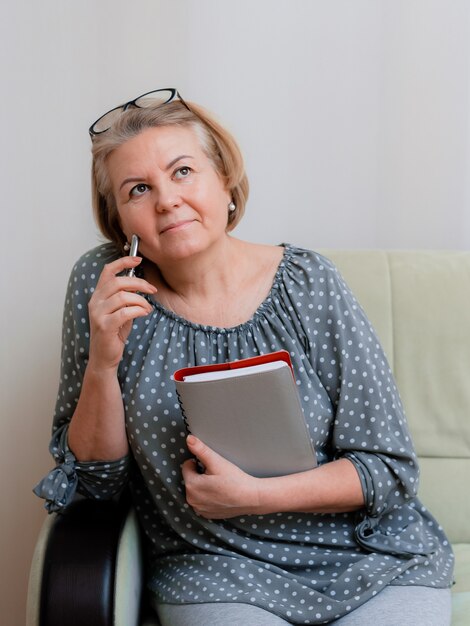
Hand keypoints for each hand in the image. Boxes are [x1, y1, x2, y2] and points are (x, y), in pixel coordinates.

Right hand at [87, 256, 156, 370]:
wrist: (104, 357)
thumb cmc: (114, 333)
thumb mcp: (121, 311)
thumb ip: (126, 297)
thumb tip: (141, 284)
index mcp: (98, 296)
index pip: (107, 271)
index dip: (123, 262)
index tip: (138, 260)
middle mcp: (95, 302)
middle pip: (118, 282)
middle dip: (139, 283)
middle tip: (152, 290)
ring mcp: (98, 314)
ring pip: (123, 297)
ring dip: (140, 300)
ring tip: (147, 308)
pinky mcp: (105, 326)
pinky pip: (125, 312)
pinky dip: (138, 310)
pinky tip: (144, 314)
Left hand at [182, 435, 261, 518]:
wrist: (251, 498)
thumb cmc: (234, 480)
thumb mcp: (217, 462)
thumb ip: (201, 449)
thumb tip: (189, 439)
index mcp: (191, 485)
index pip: (187, 466)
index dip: (198, 463)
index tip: (211, 466)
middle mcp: (192, 500)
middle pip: (190, 479)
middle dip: (200, 475)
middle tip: (216, 475)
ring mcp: (199, 509)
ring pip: (196, 490)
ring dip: (203, 486)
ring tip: (219, 485)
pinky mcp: (206, 515)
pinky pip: (202, 501)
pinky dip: (208, 496)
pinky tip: (220, 494)